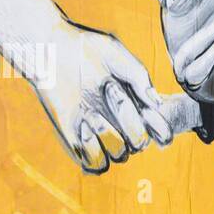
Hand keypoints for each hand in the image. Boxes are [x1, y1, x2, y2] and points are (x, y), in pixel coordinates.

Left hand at [30, 23, 172, 172]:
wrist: (51, 52)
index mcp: (136, 106)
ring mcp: (100, 134)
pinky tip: (81, 127)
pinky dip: (92, 149)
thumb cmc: (85, 50)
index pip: (159, 130)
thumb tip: (156, 105)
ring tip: (89, 112)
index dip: (162, 131)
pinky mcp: (79, 143)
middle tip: (110, 90)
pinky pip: (95, 163)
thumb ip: (139, 77)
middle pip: (140, 144)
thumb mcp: (117, 56)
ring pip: (120, 155)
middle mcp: (121, 123)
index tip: (154, 119)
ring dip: (108, 135)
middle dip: (130, 122)